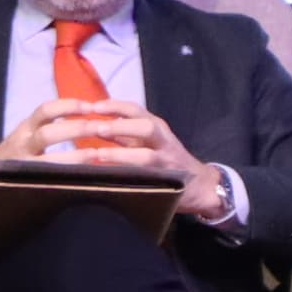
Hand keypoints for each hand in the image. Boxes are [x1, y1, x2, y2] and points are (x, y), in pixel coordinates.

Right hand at [0, 96, 154, 172]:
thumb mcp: (29, 133)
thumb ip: (51, 126)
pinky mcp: (26, 183)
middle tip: (101, 129)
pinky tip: (86, 178)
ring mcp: (23, 166)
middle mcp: (22, 145)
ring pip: (47, 161)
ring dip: (75, 157)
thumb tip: (90, 115)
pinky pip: (47, 181)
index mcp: (26, 128)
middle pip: (47, 134)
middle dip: (76, 130)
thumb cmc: (19, 151)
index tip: (90, 107)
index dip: (68, 106)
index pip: (45, 111)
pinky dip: (66, 179)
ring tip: (97, 154)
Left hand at [91, 106, 219, 213]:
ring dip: (122, 154)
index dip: (114, 106)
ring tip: (100, 154)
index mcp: (156, 126)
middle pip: (145, 126)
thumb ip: (122, 135)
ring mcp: (166, 162)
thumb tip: (92, 125)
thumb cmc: (165, 160)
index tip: (93, 106)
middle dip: (120, 126)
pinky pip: (148, 179)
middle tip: (96, 128)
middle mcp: (163, 140)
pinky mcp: (169, 181)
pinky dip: (130, 178)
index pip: (135, 110)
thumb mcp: (146, 142)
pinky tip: (113, 177)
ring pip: (146, 156)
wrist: (199, 184)